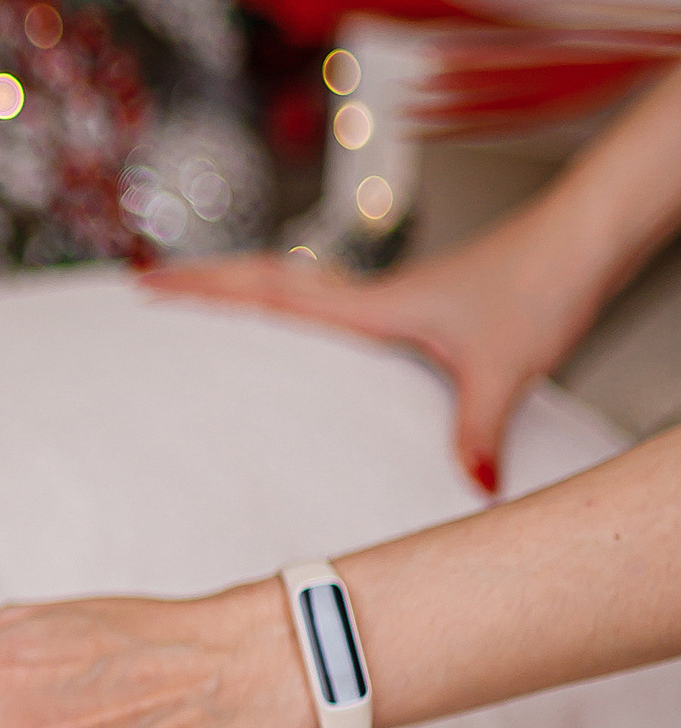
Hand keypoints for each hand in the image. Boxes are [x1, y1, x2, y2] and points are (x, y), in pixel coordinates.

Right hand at [142, 209, 598, 496]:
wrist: (580, 241)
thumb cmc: (542, 282)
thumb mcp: (505, 367)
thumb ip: (477, 430)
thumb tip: (468, 486)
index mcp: (375, 306)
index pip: (270, 293)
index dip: (206, 289)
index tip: (149, 283)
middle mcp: (374, 296)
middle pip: (267, 281)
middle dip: (204, 282)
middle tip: (147, 283)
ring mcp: (392, 298)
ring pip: (296, 285)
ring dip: (243, 287)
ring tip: (200, 299)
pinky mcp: (415, 305)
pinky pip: (332, 304)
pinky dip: (293, 306)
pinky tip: (299, 332)